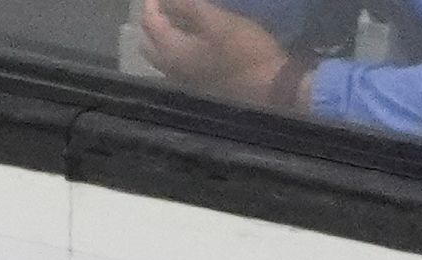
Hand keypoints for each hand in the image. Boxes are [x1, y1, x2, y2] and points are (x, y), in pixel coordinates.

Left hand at [139, 0, 305, 109]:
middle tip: (167, 4)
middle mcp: (172, 70)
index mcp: (172, 52)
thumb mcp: (216, 20)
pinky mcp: (200, 87)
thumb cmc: (245, 51)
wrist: (272, 89)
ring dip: (164, 36)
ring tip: (179, 19)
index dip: (152, 2)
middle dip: (153, 20)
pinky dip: (176, 49)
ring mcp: (185, 82)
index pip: (148, 21)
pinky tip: (193, 40)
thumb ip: (186, 5)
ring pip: (162, 56)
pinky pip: (177, 65)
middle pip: (149, 43)